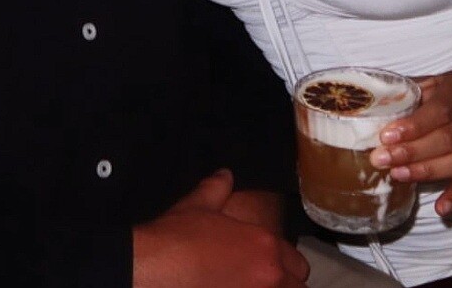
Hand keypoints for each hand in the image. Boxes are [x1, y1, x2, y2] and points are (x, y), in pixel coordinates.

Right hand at [132, 168, 309, 287]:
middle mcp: (269, 278)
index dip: (286, 268)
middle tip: (262, 283)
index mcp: (266, 246)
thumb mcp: (198, 205)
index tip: (271, 271)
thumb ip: (217, 188)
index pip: (299, 265)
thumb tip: (226, 174)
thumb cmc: (177, 237)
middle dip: (283, 287)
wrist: (153, 268)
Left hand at [369, 71, 451, 217]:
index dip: (413, 126)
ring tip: (399, 175)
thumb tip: (373, 109)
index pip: (439, 109)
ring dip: (429, 171)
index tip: (386, 137)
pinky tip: (441, 208)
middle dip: (413, 152)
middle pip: (449, 138)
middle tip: (383, 159)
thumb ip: (405, 94)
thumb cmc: (442, 93)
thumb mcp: (426, 84)